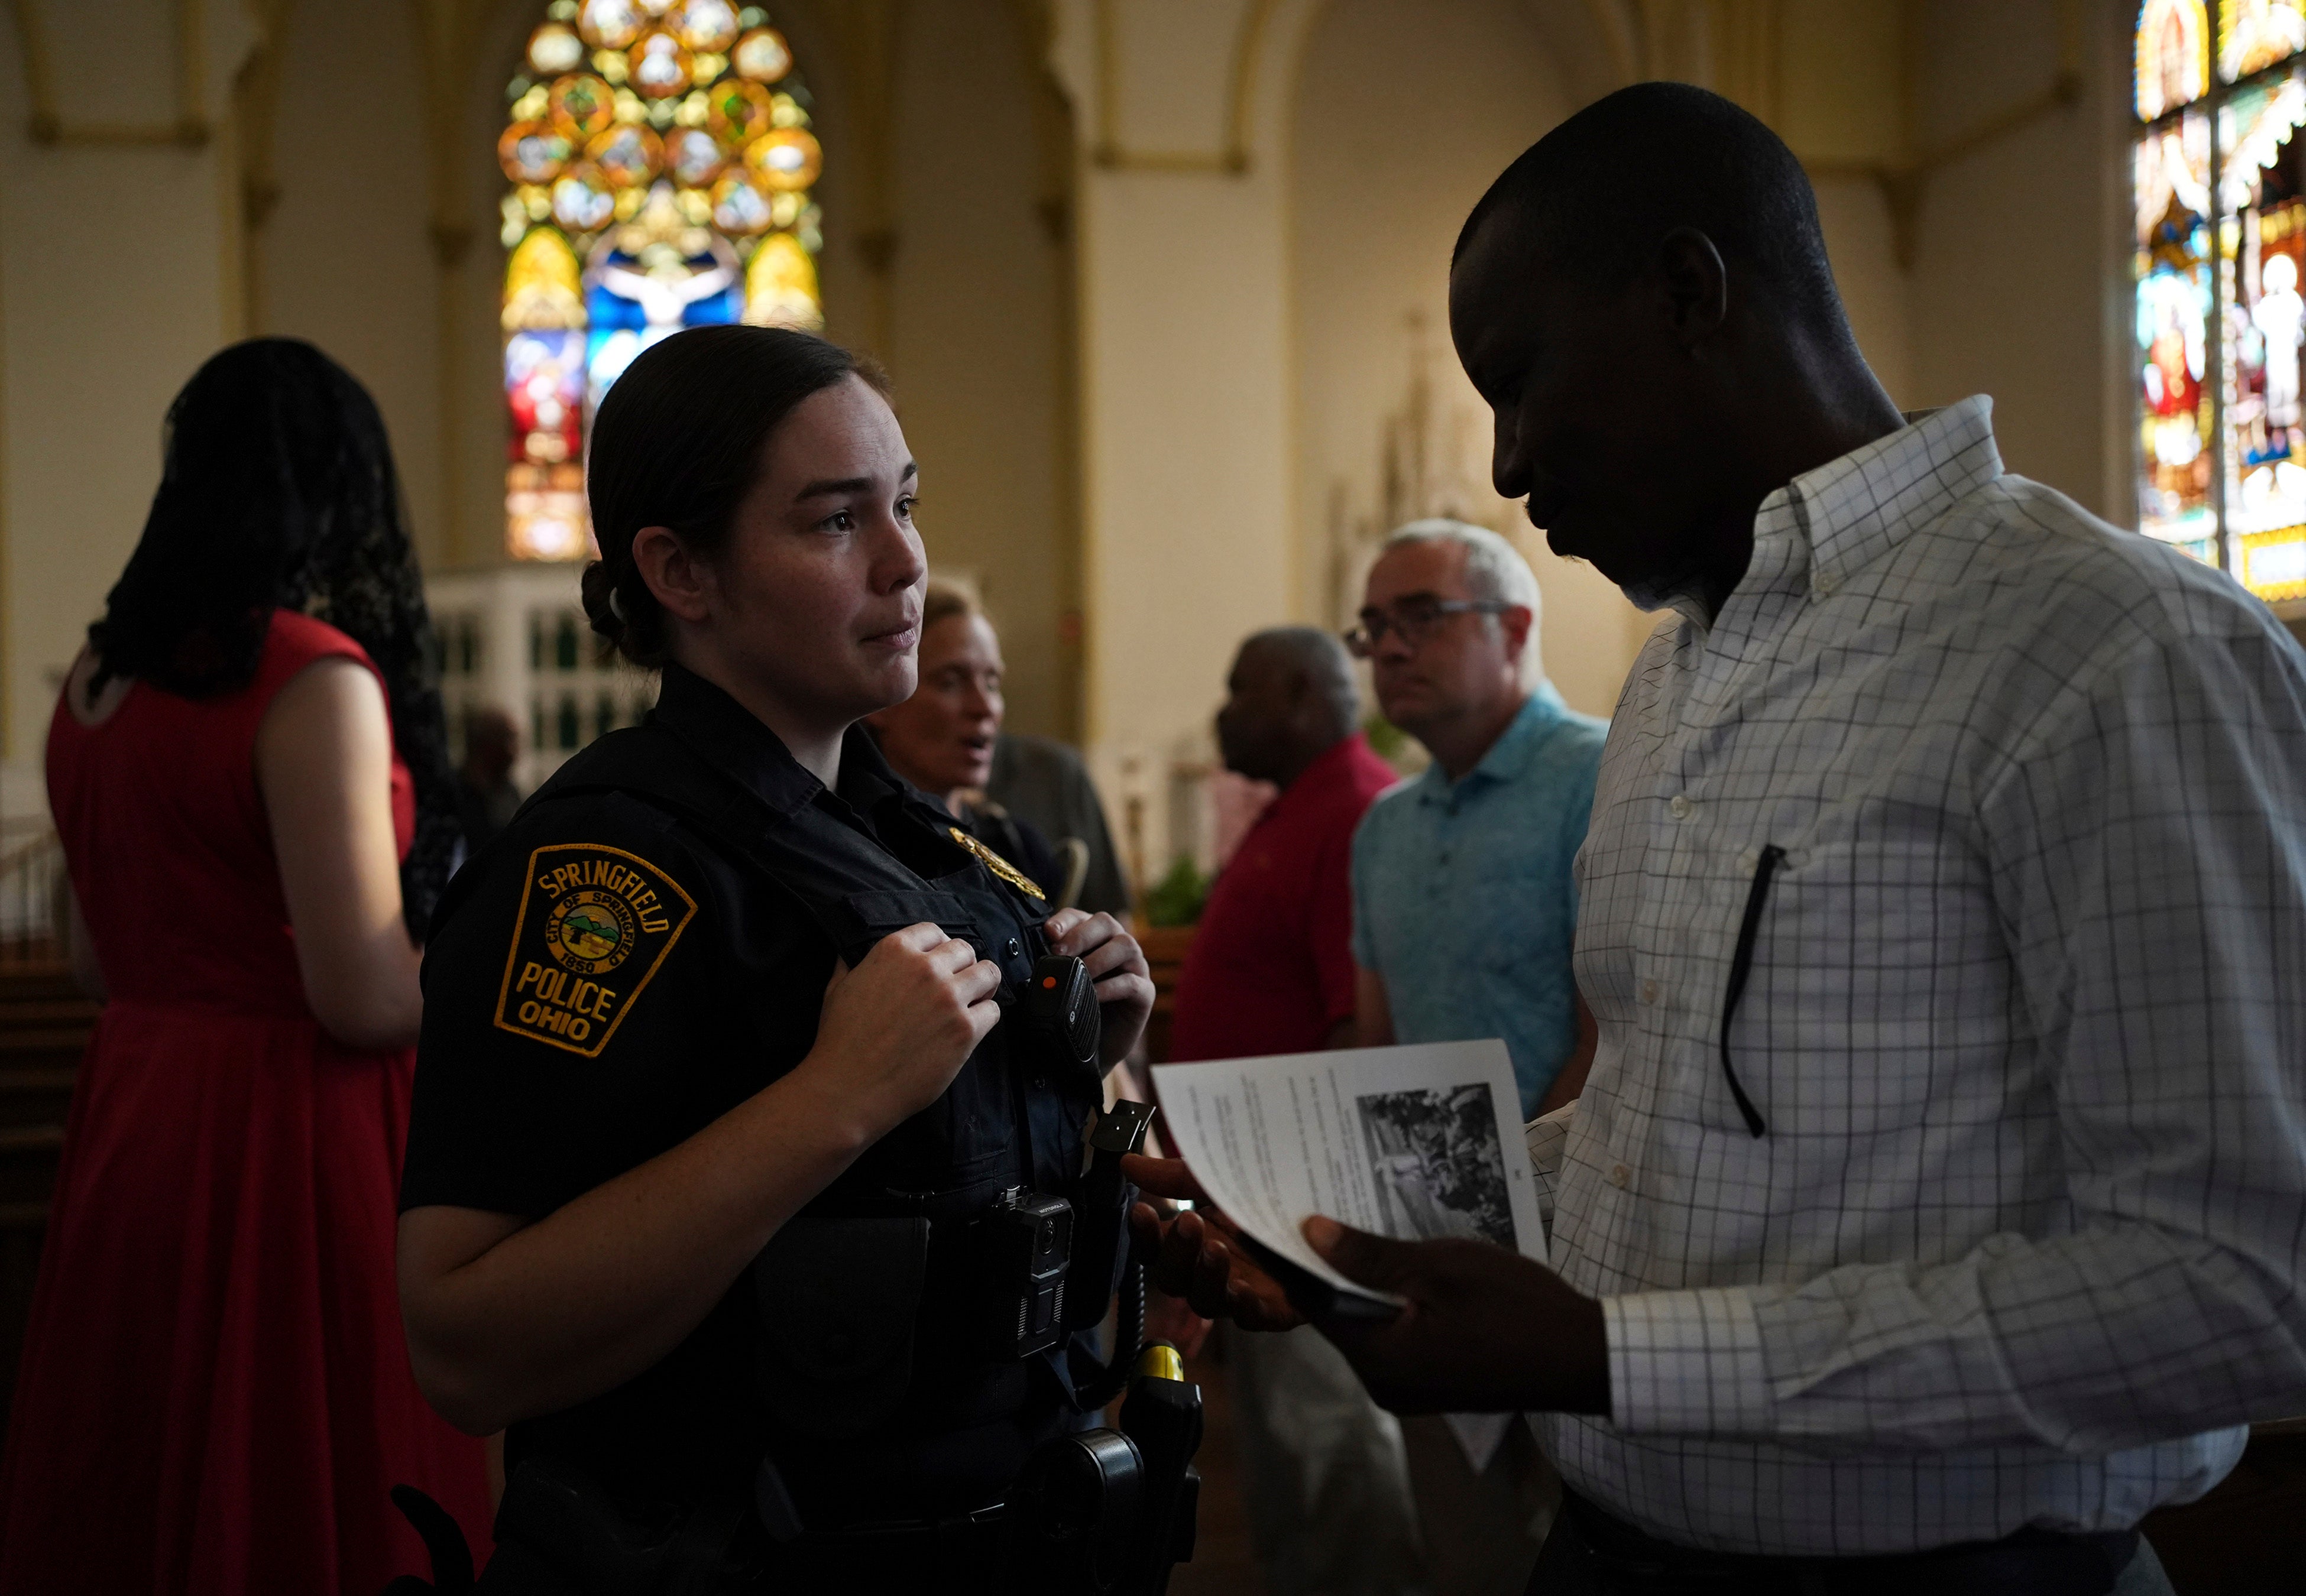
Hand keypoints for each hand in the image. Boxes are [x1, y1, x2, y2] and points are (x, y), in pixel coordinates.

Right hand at [802, 922, 1000, 1136]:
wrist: (848, 1088)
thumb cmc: (839, 1041)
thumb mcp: (836, 989)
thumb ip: (849, 964)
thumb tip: (846, 952)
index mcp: (895, 950)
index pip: (934, 932)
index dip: (938, 948)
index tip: (939, 964)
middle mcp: (926, 968)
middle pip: (965, 950)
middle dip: (962, 966)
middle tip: (957, 986)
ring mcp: (949, 998)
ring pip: (988, 974)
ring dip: (983, 986)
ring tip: (974, 1000)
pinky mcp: (965, 1030)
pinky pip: (993, 1011)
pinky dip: (985, 1018)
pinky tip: (970, 1028)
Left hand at [1042, 909, 1152, 1065]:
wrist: (1094, 1050)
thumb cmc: (1076, 1011)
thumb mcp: (1060, 986)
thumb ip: (1052, 968)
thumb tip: (1029, 957)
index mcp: (1094, 938)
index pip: (1080, 917)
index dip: (1065, 920)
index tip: (1048, 932)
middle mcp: (1117, 946)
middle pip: (1106, 923)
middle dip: (1081, 934)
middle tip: (1060, 952)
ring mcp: (1135, 967)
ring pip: (1126, 945)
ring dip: (1099, 957)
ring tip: (1080, 973)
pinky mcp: (1145, 993)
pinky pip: (1132, 982)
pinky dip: (1111, 987)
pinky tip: (1094, 995)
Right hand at [1123, 1154, 1302, 1331]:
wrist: (1324, 1222)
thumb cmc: (1267, 1204)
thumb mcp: (1223, 1181)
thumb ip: (1178, 1177)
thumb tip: (1127, 1162)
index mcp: (1193, 1241)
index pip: (1154, 1247)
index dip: (1144, 1234)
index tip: (1142, 1211)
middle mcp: (1208, 1271)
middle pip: (1173, 1278)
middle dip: (1176, 1251)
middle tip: (1190, 1221)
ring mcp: (1238, 1293)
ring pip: (1206, 1300)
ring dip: (1206, 1276)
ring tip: (1216, 1248)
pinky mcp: (1273, 1310)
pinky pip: (1252, 1317)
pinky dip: (1245, 1306)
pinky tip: (1244, 1289)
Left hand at [1301, 1217, 1609, 1415]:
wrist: (1583, 1357)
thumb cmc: (1516, 1308)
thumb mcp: (1441, 1268)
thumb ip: (1371, 1256)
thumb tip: (1309, 1233)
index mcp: (1378, 1357)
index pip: (1308, 1301)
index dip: (1282, 1256)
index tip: (1259, 1214)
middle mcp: (1382, 1381)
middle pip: (1331, 1314)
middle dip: (1315, 1262)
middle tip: (1298, 1205)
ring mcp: (1407, 1386)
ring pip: (1360, 1323)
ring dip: (1351, 1279)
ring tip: (1336, 1221)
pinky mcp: (1429, 1381)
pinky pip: (1389, 1334)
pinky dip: (1380, 1299)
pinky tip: (1383, 1261)